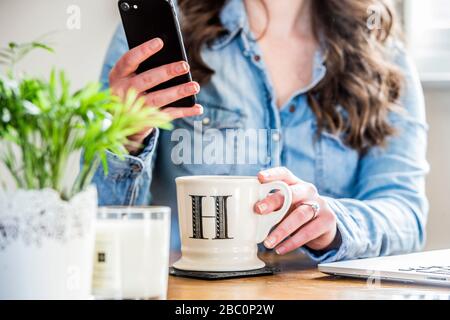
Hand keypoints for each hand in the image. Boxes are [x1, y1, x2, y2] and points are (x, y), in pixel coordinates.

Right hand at [109, 37, 202, 152]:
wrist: (120, 121)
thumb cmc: (128, 89)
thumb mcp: (127, 77)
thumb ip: (141, 66)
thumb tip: (169, 54)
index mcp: (117, 76)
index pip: (129, 60)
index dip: (144, 50)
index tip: (160, 42)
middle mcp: (124, 92)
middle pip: (147, 79)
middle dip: (167, 72)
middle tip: (185, 65)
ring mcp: (135, 108)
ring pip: (159, 98)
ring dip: (179, 92)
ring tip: (195, 86)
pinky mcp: (147, 120)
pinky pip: (168, 114)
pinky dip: (184, 111)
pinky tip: (198, 108)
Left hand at [254, 167, 338, 254]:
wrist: (324, 225)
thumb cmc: (297, 211)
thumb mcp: (286, 205)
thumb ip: (272, 206)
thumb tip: (249, 215)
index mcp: (295, 183)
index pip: (284, 174)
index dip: (272, 175)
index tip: (259, 178)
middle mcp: (308, 191)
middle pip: (292, 193)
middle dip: (273, 201)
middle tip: (258, 210)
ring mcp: (320, 205)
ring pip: (300, 215)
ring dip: (282, 230)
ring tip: (268, 242)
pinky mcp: (327, 221)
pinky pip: (308, 232)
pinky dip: (292, 242)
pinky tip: (280, 249)